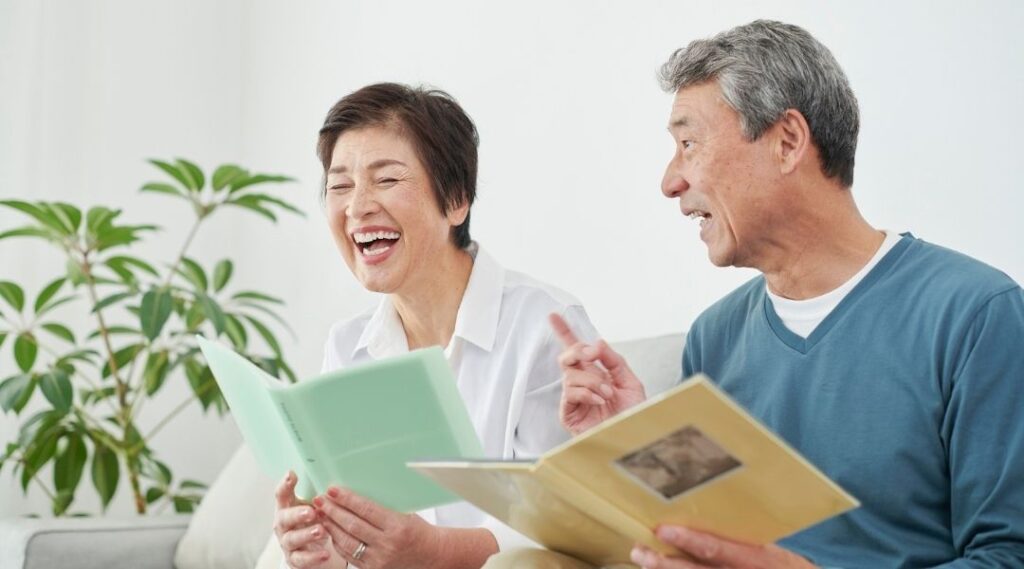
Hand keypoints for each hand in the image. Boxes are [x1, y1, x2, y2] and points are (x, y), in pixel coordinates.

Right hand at [273, 471, 347, 568]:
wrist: (313, 549)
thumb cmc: (314, 521)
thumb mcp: (316, 506)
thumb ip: (320, 495)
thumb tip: (337, 482)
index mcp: (288, 507)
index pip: (282, 494)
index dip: (285, 485)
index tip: (292, 474)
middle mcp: (284, 524)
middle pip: (284, 518)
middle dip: (297, 514)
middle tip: (311, 511)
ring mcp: (288, 542)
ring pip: (292, 539)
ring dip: (306, 534)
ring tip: (321, 531)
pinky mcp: (294, 559)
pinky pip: (301, 559)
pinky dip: (313, 557)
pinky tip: (325, 554)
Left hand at [312, 486, 441, 568]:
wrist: (430, 555)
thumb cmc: (418, 530)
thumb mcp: (405, 513)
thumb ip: (383, 506)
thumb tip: (356, 491)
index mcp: (398, 526)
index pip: (366, 509)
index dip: (347, 499)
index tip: (333, 490)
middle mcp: (387, 544)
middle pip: (352, 525)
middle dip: (333, 511)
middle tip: (320, 499)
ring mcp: (379, 560)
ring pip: (347, 542)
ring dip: (331, 526)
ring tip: (321, 513)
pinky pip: (349, 555)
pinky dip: (337, 542)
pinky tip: (331, 530)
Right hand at [549, 312, 645, 434]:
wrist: (634, 436)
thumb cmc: (632, 414)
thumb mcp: (630, 381)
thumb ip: (613, 360)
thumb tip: (595, 343)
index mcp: (595, 373)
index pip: (576, 350)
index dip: (564, 332)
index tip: (554, 316)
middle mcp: (582, 383)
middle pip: (566, 357)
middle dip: (577, 350)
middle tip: (593, 354)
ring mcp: (573, 398)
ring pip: (570, 375)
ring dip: (592, 380)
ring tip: (607, 393)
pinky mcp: (568, 413)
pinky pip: (570, 393)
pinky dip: (586, 392)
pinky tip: (599, 400)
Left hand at [630, 526, 816, 567]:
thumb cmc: (778, 562)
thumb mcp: (767, 545)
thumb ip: (737, 533)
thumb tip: (700, 506)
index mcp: (755, 557)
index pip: (716, 549)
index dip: (688, 540)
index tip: (662, 530)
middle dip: (665, 563)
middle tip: (641, 550)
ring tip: (643, 559)